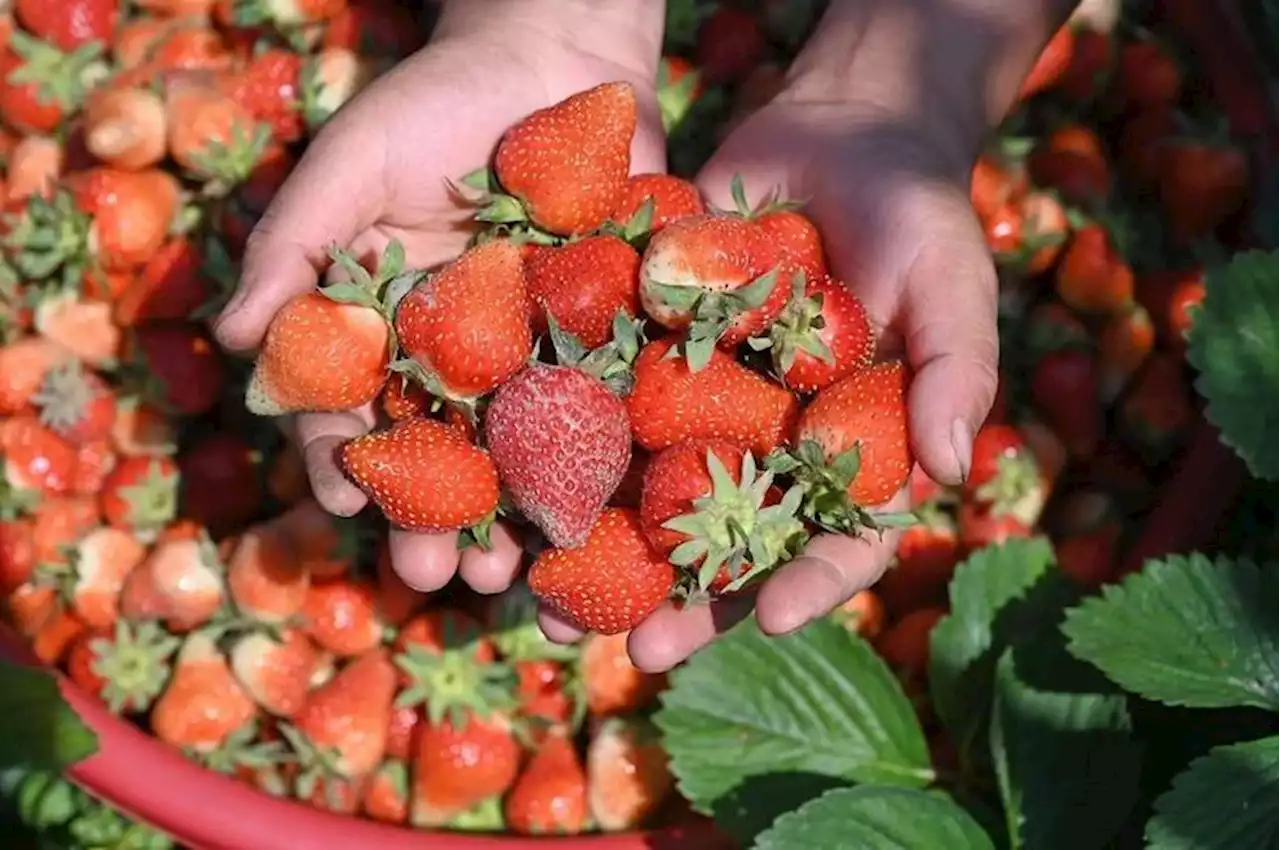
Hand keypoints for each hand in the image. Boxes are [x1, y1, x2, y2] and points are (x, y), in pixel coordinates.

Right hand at [213, 1, 665, 595]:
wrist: (557, 64)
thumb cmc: (436, 104)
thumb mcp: (352, 162)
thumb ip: (294, 245)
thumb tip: (231, 340)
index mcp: (382, 334)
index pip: (349, 414)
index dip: (342, 461)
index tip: (343, 501)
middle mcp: (453, 366)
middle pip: (436, 463)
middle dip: (431, 524)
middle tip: (434, 573)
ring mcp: (533, 367)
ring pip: (516, 467)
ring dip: (511, 527)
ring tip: (512, 580)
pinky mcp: (607, 353)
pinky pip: (603, 426)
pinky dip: (599, 481)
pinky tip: (600, 528)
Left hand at [605, 40, 1022, 674]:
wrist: (838, 132)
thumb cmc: (915, 212)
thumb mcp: (949, 281)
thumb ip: (956, 369)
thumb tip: (955, 469)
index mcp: (850, 452)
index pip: (838, 536)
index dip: (810, 580)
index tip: (774, 619)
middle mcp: (771, 445)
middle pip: (729, 542)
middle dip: (686, 601)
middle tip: (638, 653)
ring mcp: (705, 405)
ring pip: (652, 495)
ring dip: (605, 554)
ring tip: (553, 605)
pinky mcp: (648, 354)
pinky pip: (604, 409)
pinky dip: (561, 454)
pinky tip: (516, 495)